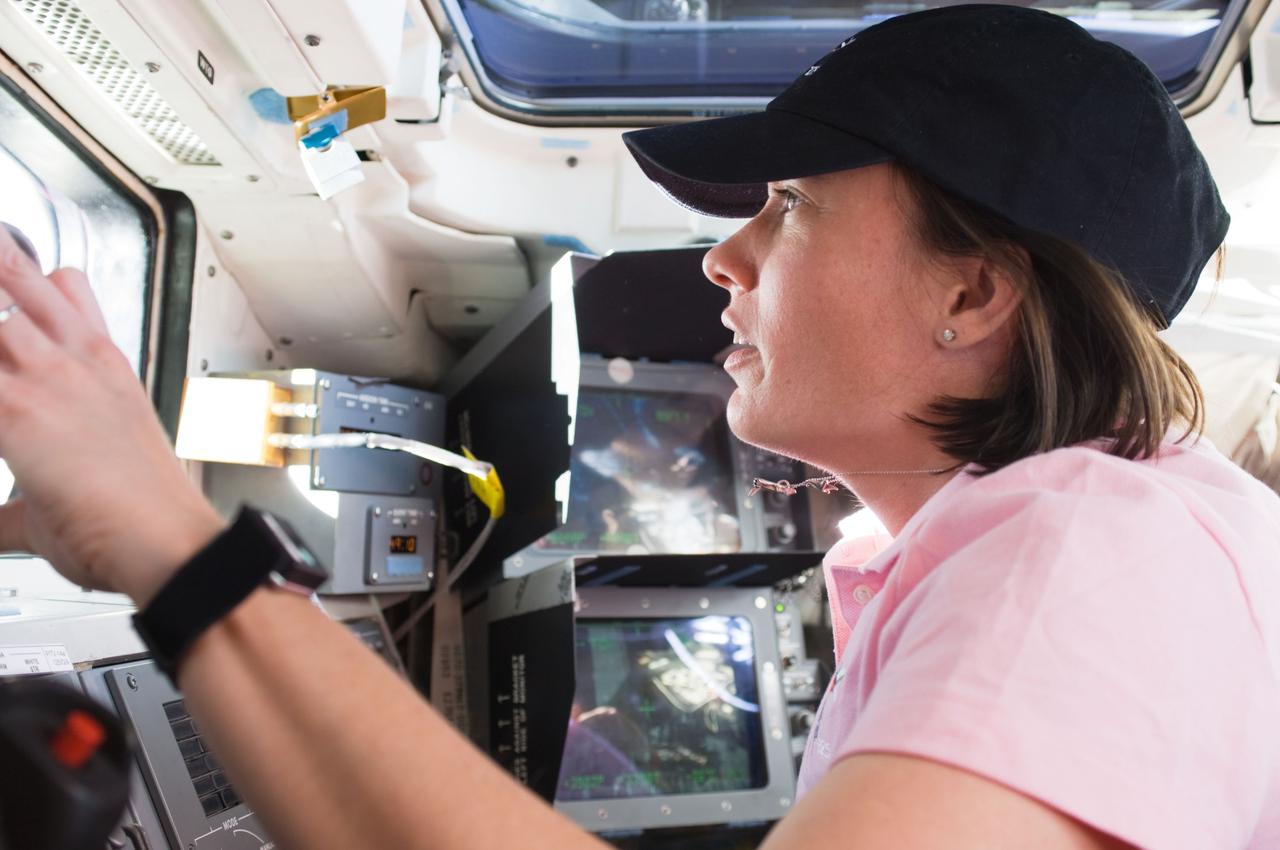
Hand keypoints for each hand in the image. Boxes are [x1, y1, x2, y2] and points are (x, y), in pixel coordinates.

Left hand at [0, 227, 223, 605]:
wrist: (167, 542)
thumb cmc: (143, 519)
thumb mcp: (91, 484)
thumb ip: (19, 504)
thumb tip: (0, 523)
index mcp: (106, 371)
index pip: (66, 288)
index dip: (28, 274)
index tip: (7, 277)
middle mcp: (82, 364)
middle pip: (24, 276)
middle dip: (0, 272)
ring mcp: (51, 382)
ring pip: (1, 316)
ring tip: (3, 367)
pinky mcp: (18, 414)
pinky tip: (1, 407)